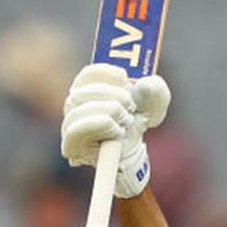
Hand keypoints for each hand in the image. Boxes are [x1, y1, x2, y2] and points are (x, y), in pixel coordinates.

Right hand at [61, 64, 170, 197]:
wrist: (133, 153)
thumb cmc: (135, 123)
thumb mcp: (153, 106)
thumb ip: (156, 91)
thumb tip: (147, 84)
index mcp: (88, 89)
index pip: (88, 74)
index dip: (107, 73)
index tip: (125, 78)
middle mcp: (73, 106)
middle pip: (81, 92)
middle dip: (112, 95)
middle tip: (131, 105)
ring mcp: (69, 126)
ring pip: (77, 110)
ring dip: (108, 112)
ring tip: (125, 121)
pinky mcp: (71, 147)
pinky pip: (74, 131)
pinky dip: (100, 125)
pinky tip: (117, 131)